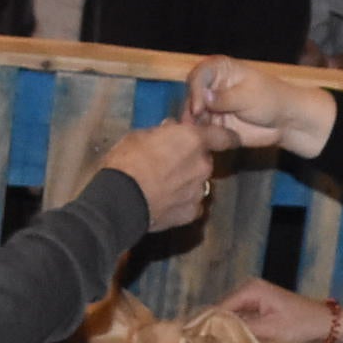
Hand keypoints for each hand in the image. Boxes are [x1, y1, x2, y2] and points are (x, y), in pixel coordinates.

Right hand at [97, 119, 214, 231]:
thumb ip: (163, 133)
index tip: (223, 139)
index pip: (223, 136)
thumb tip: (171, 130)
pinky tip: (166, 202)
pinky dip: (183, 202)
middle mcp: (202, 166)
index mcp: (192, 141)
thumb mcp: (140, 136)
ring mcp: (198, 191)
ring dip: (187, 182)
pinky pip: (192, 204)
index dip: (224, 137)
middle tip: (170, 162)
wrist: (119, 199)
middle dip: (192, 160)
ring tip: (164, 185)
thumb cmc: (127, 162)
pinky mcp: (191, 213)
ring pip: (199, 183)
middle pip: (205, 160)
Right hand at [186, 56, 333, 157]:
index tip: (199, 108)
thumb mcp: (249, 96)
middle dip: (191, 110)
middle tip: (195, 125)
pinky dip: (201, 137)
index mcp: (220, 69)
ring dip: (194, 126)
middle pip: (190, 95)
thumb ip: (225, 98)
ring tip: (201, 136)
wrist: (286, 122)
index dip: (195, 90)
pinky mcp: (213, 124)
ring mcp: (211, 106)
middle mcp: (211, 86)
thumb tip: (203, 97)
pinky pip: (200, 131)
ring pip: (192, 115)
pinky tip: (206, 142)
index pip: (199, 74)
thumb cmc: (272, 100)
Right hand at [217, 276, 338, 342]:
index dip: (208, 325)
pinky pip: (241, 321)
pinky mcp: (259, 311)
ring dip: (225, 332)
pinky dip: (237, 333)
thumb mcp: (270, 329)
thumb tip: (214, 335)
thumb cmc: (300, 324)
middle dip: (215, 329)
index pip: (219, 307)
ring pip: (231, 318)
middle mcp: (249, 291)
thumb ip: (242, 330)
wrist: (326, 325)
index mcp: (250, 289)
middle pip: (223, 311)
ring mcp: (254, 301)